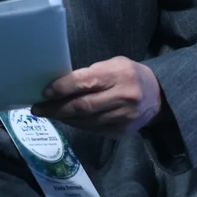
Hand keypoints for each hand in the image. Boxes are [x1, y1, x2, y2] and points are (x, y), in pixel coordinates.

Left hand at [31, 56, 162, 136]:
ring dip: (63, 118)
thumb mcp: (113, 64)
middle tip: (37, 108)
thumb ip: (91, 74)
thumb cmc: (129, 74)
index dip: (63, 88)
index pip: (85, 82)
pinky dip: (76, 124)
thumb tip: (60, 85)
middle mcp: (123, 97)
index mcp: (119, 74)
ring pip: (86, 121)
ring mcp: (123, 117)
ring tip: (48, 113)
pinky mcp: (122, 132)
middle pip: (83, 106)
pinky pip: (93, 130)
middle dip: (56, 108)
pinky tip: (66, 119)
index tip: (45, 92)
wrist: (158, 96)